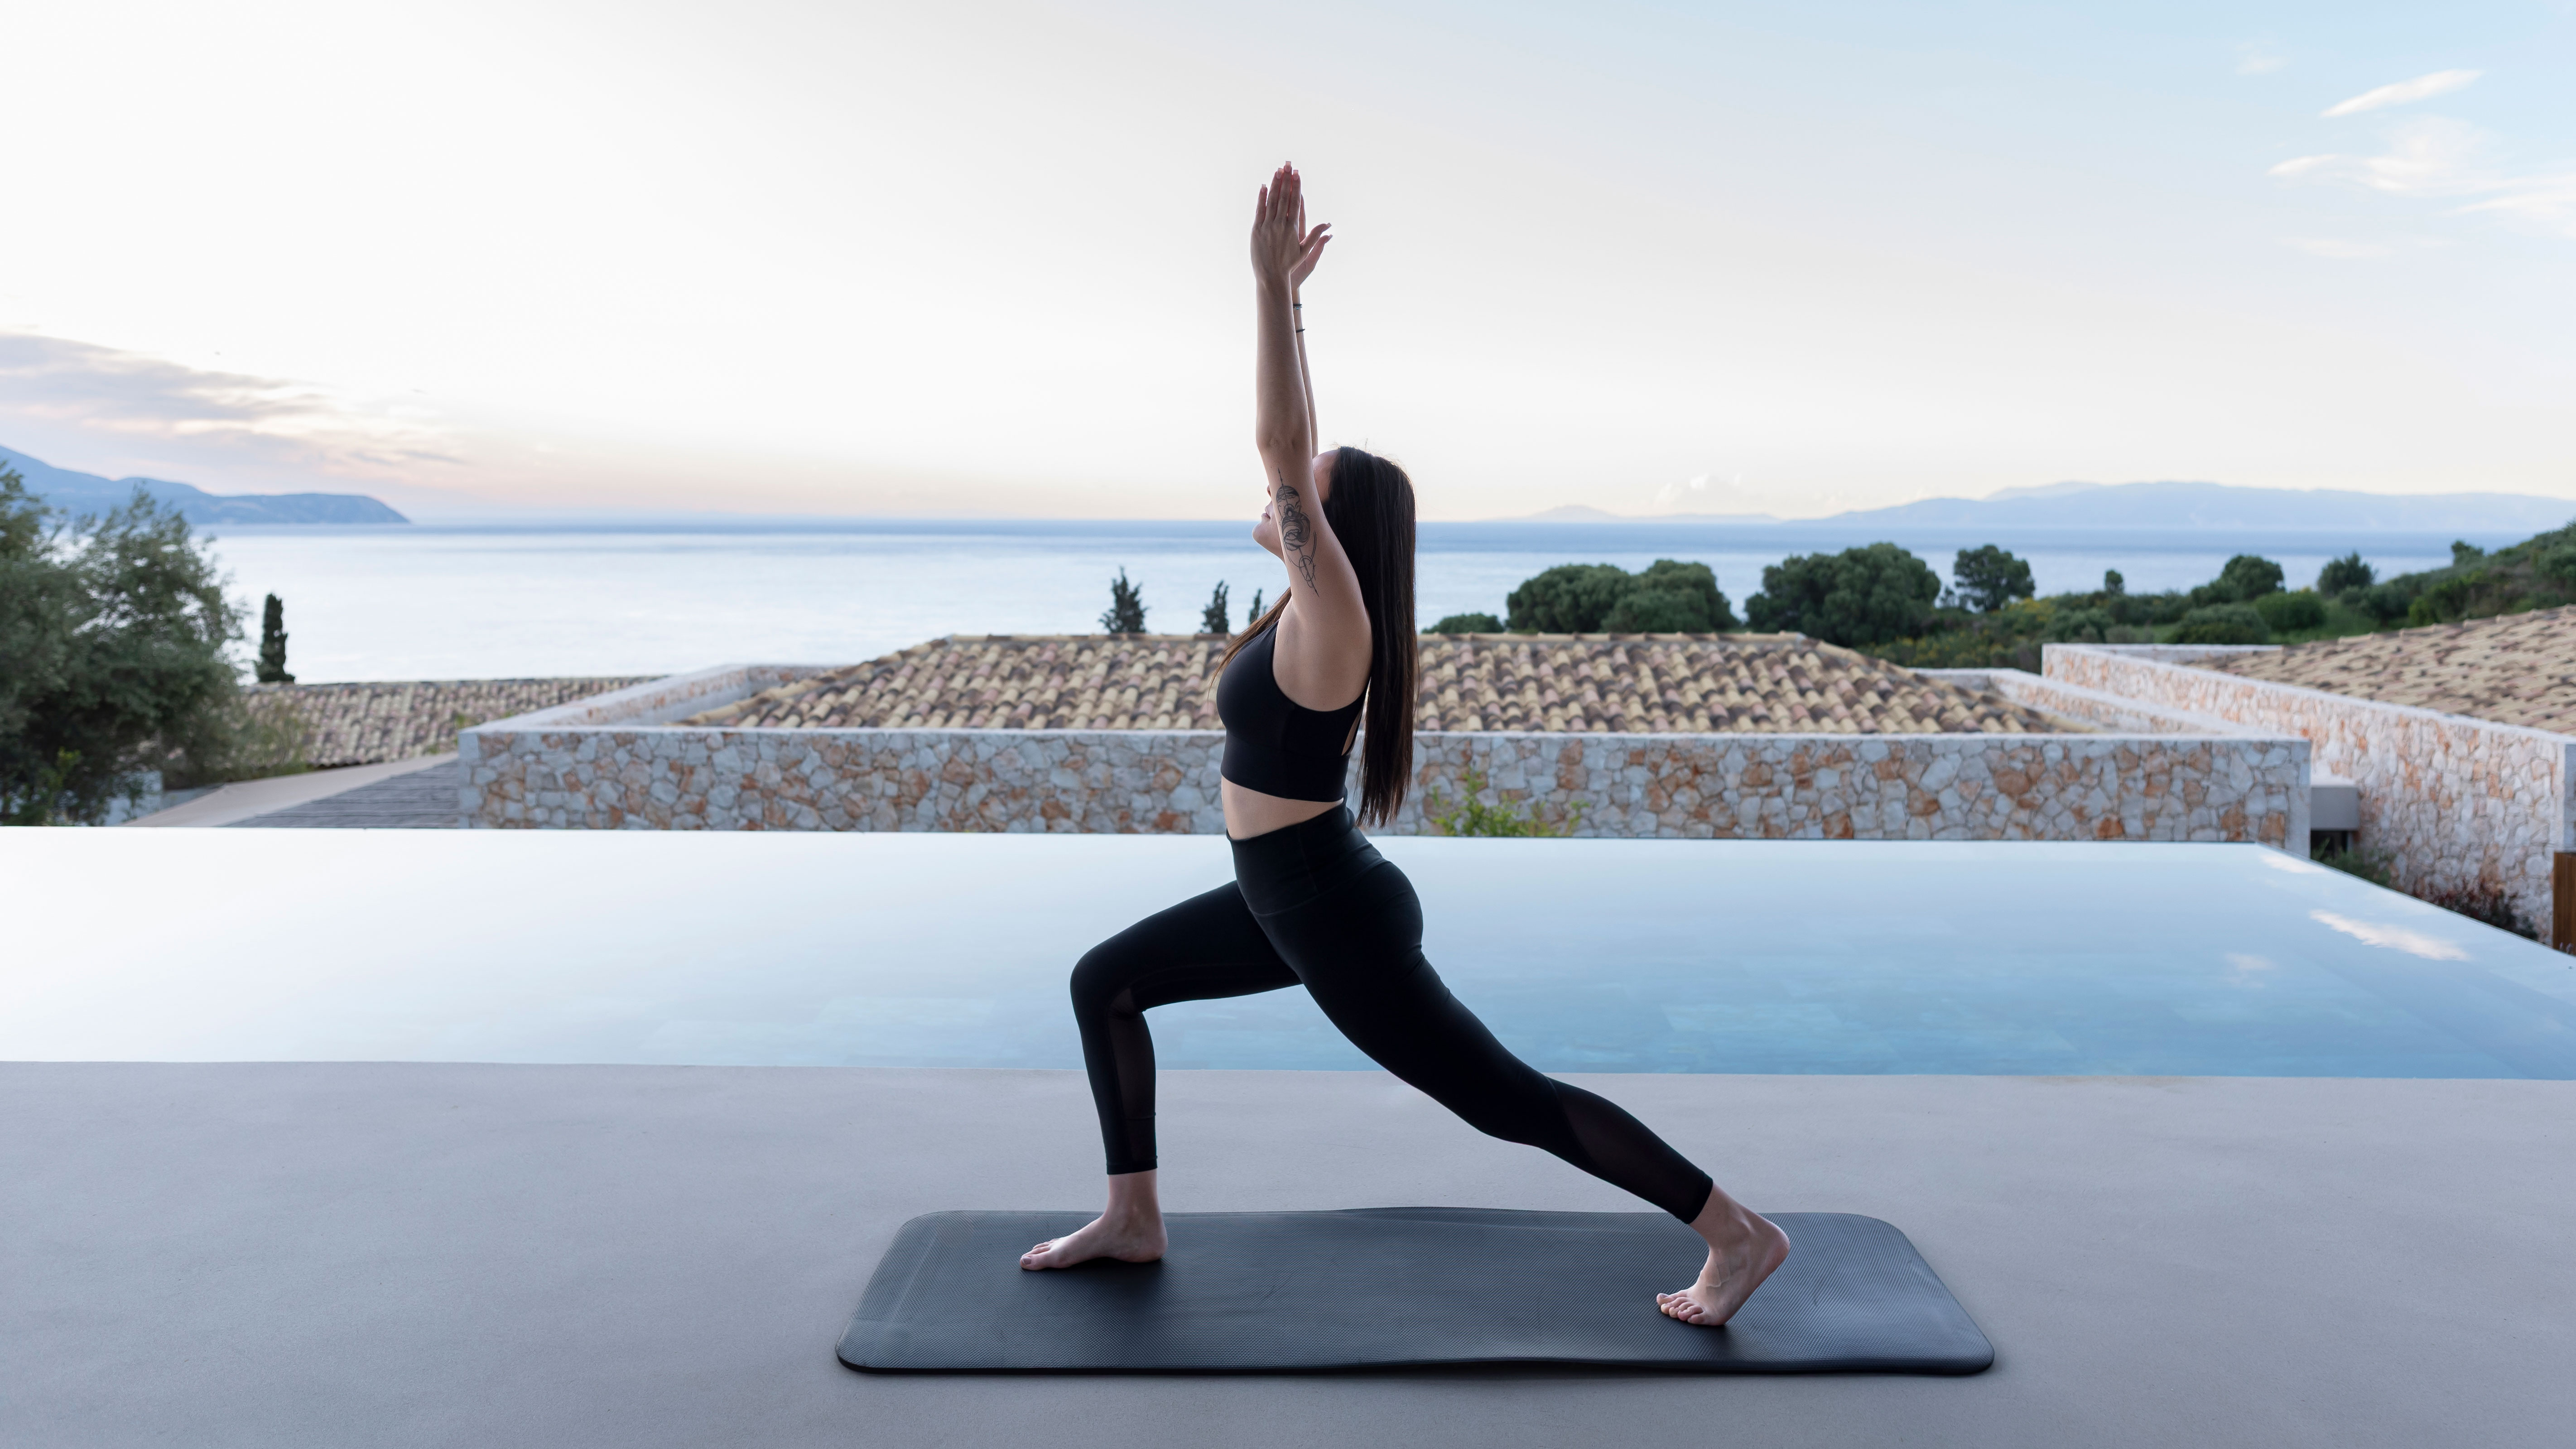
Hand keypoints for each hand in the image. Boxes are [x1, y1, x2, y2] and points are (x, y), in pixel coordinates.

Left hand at [1251, 162, 1329, 288]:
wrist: (1271, 276)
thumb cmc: (1289, 265)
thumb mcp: (1305, 251)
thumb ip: (1316, 236)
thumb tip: (1329, 226)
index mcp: (1293, 228)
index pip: (1295, 202)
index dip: (1296, 187)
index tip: (1297, 174)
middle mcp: (1280, 225)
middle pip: (1284, 197)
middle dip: (1286, 180)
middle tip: (1288, 165)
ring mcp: (1267, 226)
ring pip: (1272, 201)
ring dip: (1275, 184)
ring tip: (1278, 170)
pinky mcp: (1256, 230)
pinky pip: (1259, 210)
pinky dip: (1262, 198)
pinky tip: (1264, 186)